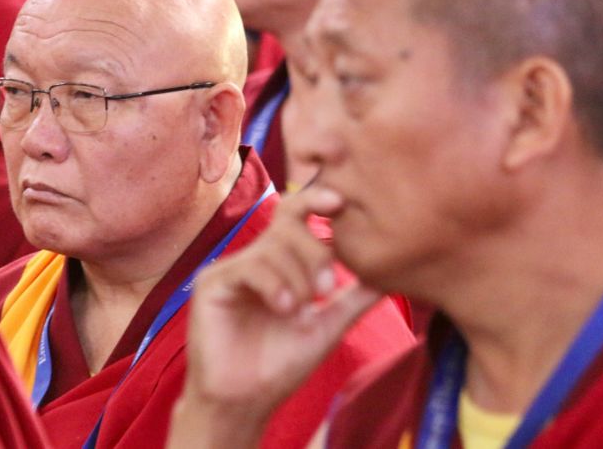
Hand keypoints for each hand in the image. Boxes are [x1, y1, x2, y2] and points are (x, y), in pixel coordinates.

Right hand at [168, 187, 379, 448]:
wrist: (247, 400)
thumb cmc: (282, 365)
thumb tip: (390, 275)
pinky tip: (284, 308)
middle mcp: (255, 259)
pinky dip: (273, 285)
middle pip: (286, 223)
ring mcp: (231, 269)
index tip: (340, 202)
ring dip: (296, 277)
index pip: (298, 217)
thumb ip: (354, 298)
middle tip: (328, 287)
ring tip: (303, 309)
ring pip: (271, 247)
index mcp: (280, 262)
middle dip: (314, 250)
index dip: (316, 201)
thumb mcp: (328, 326)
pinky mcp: (212, 284)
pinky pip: (248, 268)